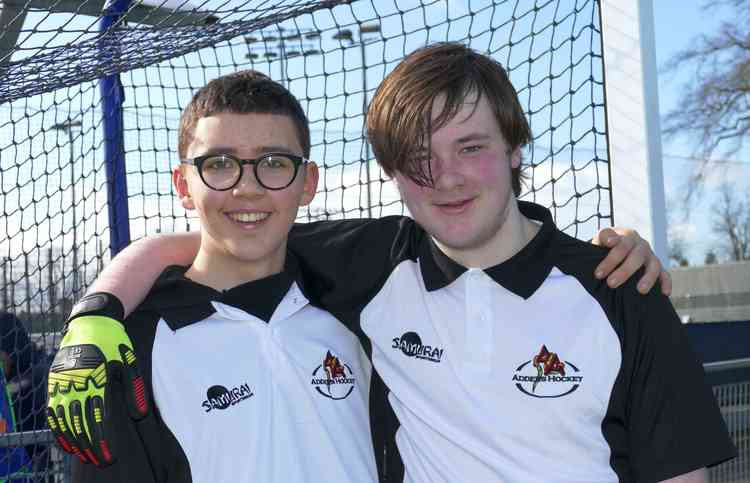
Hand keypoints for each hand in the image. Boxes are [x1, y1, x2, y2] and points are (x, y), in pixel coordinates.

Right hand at [47, 315, 147, 465]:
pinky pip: (52, 408)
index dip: (102, 439)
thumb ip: (134, 389)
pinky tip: (65, 440)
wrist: (92, 320)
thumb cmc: (115, 342)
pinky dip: (57, 427)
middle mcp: (77, 381)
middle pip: (80, 422)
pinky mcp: (55, 379)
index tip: (109, 454)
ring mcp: (62, 381)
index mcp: (98, 378)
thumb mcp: (130, 361)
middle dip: (90, 445)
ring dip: (73, 440)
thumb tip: (139, 415)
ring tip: (83, 454)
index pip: (98, 418)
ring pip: (64, 419)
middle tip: (99, 459)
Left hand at [592, 227, 671, 294]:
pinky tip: (665, 293)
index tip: (599, 273)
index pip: (620, 247)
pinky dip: (666, 282)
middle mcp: (641, 245)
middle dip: (624, 271)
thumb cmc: (607, 244)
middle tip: (611, 284)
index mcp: (627, 236)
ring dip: (648, 278)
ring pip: (653, 265)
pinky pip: (665, 274)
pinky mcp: (658, 267)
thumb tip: (610, 241)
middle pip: (636, 257)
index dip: (611, 259)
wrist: (619, 244)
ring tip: (640, 290)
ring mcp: (650, 256)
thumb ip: (603, 238)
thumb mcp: (601, 238)